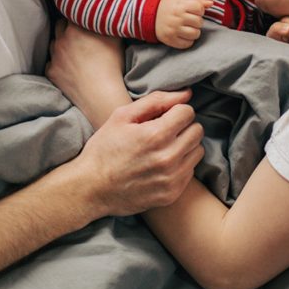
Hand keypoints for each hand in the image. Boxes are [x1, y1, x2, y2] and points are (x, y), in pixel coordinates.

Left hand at [46, 21, 128, 128]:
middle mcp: (61, 39)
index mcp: (76, 27)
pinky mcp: (51, 72)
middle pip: (60, 25)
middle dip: (68, 27)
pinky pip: (52, 62)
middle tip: (80, 33)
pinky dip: (58, 62)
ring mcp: (54, 56)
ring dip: (62, 44)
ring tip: (75, 52)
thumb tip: (107, 12)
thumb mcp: (115, 37)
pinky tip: (70, 67)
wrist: (101, 95)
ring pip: (54, 43)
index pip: (71, 11)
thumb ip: (108, 21)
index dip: (78, 13)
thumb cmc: (112, 66)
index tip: (84, 16)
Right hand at [74, 90, 204, 217]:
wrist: (91, 189)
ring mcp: (171, 179)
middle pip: (197, 131)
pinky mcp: (172, 194)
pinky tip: (161, 166)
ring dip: (185, 146)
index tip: (163, 117)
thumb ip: (156, 101)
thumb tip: (186, 94)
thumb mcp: (121, 117)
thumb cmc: (104, 149)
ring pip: (197, 151)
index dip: (175, 111)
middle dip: (183, 127)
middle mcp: (168, 158)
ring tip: (163, 148)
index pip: (187, 112)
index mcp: (155, 135)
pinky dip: (180, 166)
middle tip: (164, 131)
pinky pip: (190, 172)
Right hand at [156, 0, 214, 48]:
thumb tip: (211, 3)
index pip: (200, 9)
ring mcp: (173, 30)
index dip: (199, 10)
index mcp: (180, 6)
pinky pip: (187, 44)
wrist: (150, 14)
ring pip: (195, 34)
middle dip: (197, 21)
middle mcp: (177, 18)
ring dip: (194, 31)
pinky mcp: (170, 40)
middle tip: (189, 19)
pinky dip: (188, 40)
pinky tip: (183, 34)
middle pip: (199, 22)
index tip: (193, 10)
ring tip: (188, 27)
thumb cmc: (168, 4)